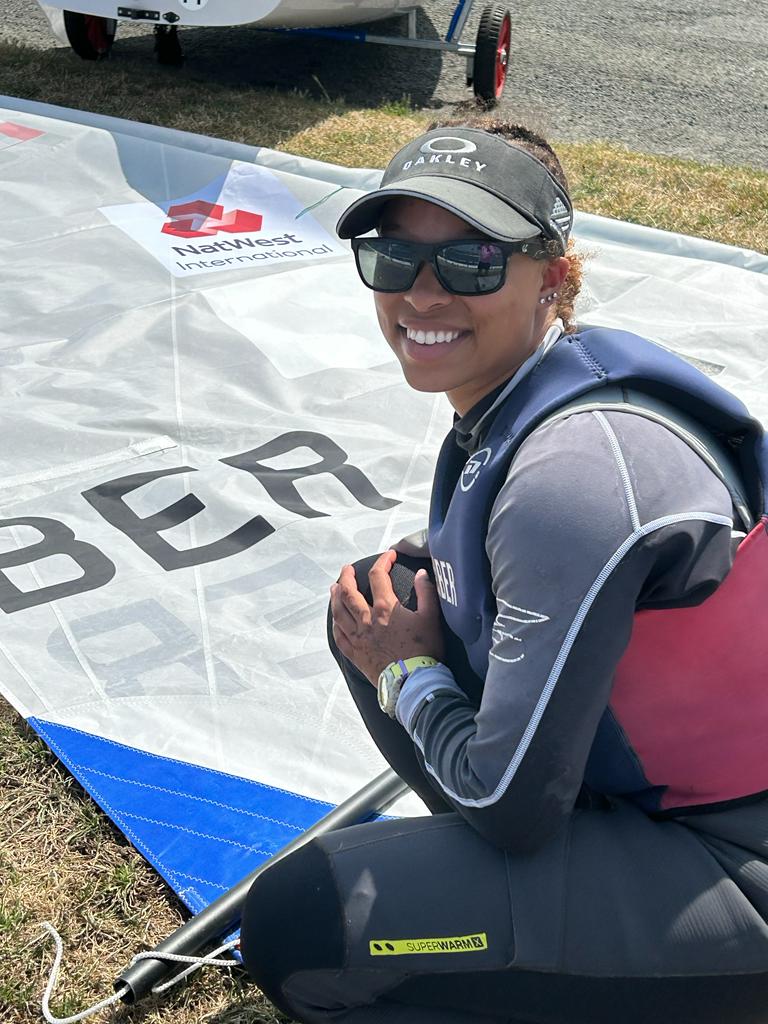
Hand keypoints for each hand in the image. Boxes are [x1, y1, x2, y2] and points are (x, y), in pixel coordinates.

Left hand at [330, 550, 444, 684]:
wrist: (413, 682)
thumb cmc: (425, 651)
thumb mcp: (431, 618)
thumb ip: (426, 593)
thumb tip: (421, 573)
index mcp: (386, 609)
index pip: (379, 577)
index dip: (383, 562)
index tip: (389, 555)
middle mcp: (367, 620)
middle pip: (349, 593)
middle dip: (347, 577)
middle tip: (347, 569)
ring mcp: (358, 638)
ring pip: (339, 613)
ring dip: (335, 598)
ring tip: (334, 588)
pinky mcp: (355, 655)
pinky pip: (339, 637)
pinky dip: (336, 626)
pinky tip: (336, 621)